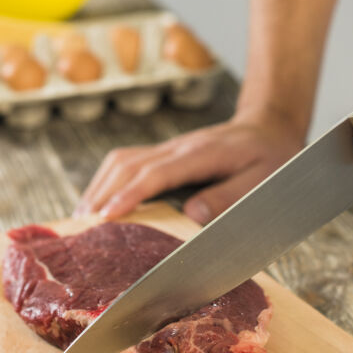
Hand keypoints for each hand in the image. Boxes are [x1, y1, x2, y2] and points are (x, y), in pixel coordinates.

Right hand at [76, 111, 303, 223]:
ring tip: (81, 218)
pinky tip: (99, 202)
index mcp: (202, 154)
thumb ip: (228, 197)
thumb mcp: (263, 180)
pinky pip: (126, 162)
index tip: (107, 216)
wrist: (269, 126)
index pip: (157, 173)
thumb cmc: (271, 158)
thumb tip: (190, 213)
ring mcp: (168, 147)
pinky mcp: (164, 152)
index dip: (131, 194)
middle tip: (80, 226)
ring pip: (121, 160)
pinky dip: (107, 182)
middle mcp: (178, 147)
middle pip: (128, 164)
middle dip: (101, 193)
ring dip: (98, 187)